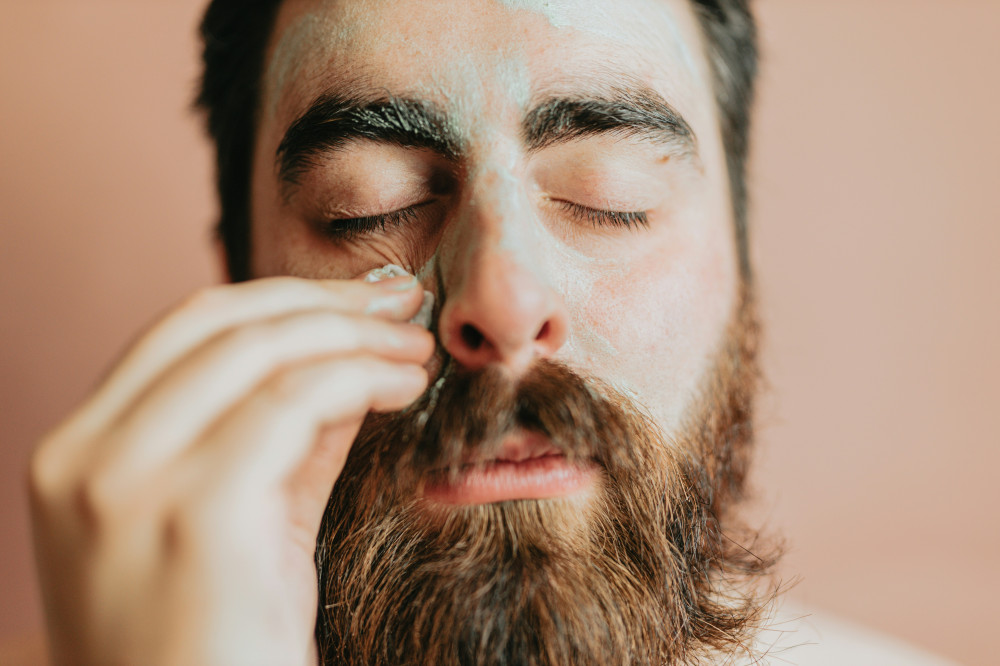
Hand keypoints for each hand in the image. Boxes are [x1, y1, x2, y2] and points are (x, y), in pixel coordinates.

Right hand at [29, 275, 432, 665]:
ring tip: (417, 347)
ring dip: (355, 337)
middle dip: (325, 303)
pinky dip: (363, 378)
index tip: (358, 298)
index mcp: (80, 453)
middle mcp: (85, 457)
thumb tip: (349, 362)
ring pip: (262, 350)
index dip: (282, 300)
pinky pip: (295, 402)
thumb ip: (282, 440)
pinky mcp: (194, 511)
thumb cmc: (222, 647)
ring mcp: (127, 482)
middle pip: (219, 323)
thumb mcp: (244, 521)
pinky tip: (405, 387)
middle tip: (402, 302)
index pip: (185, 332)